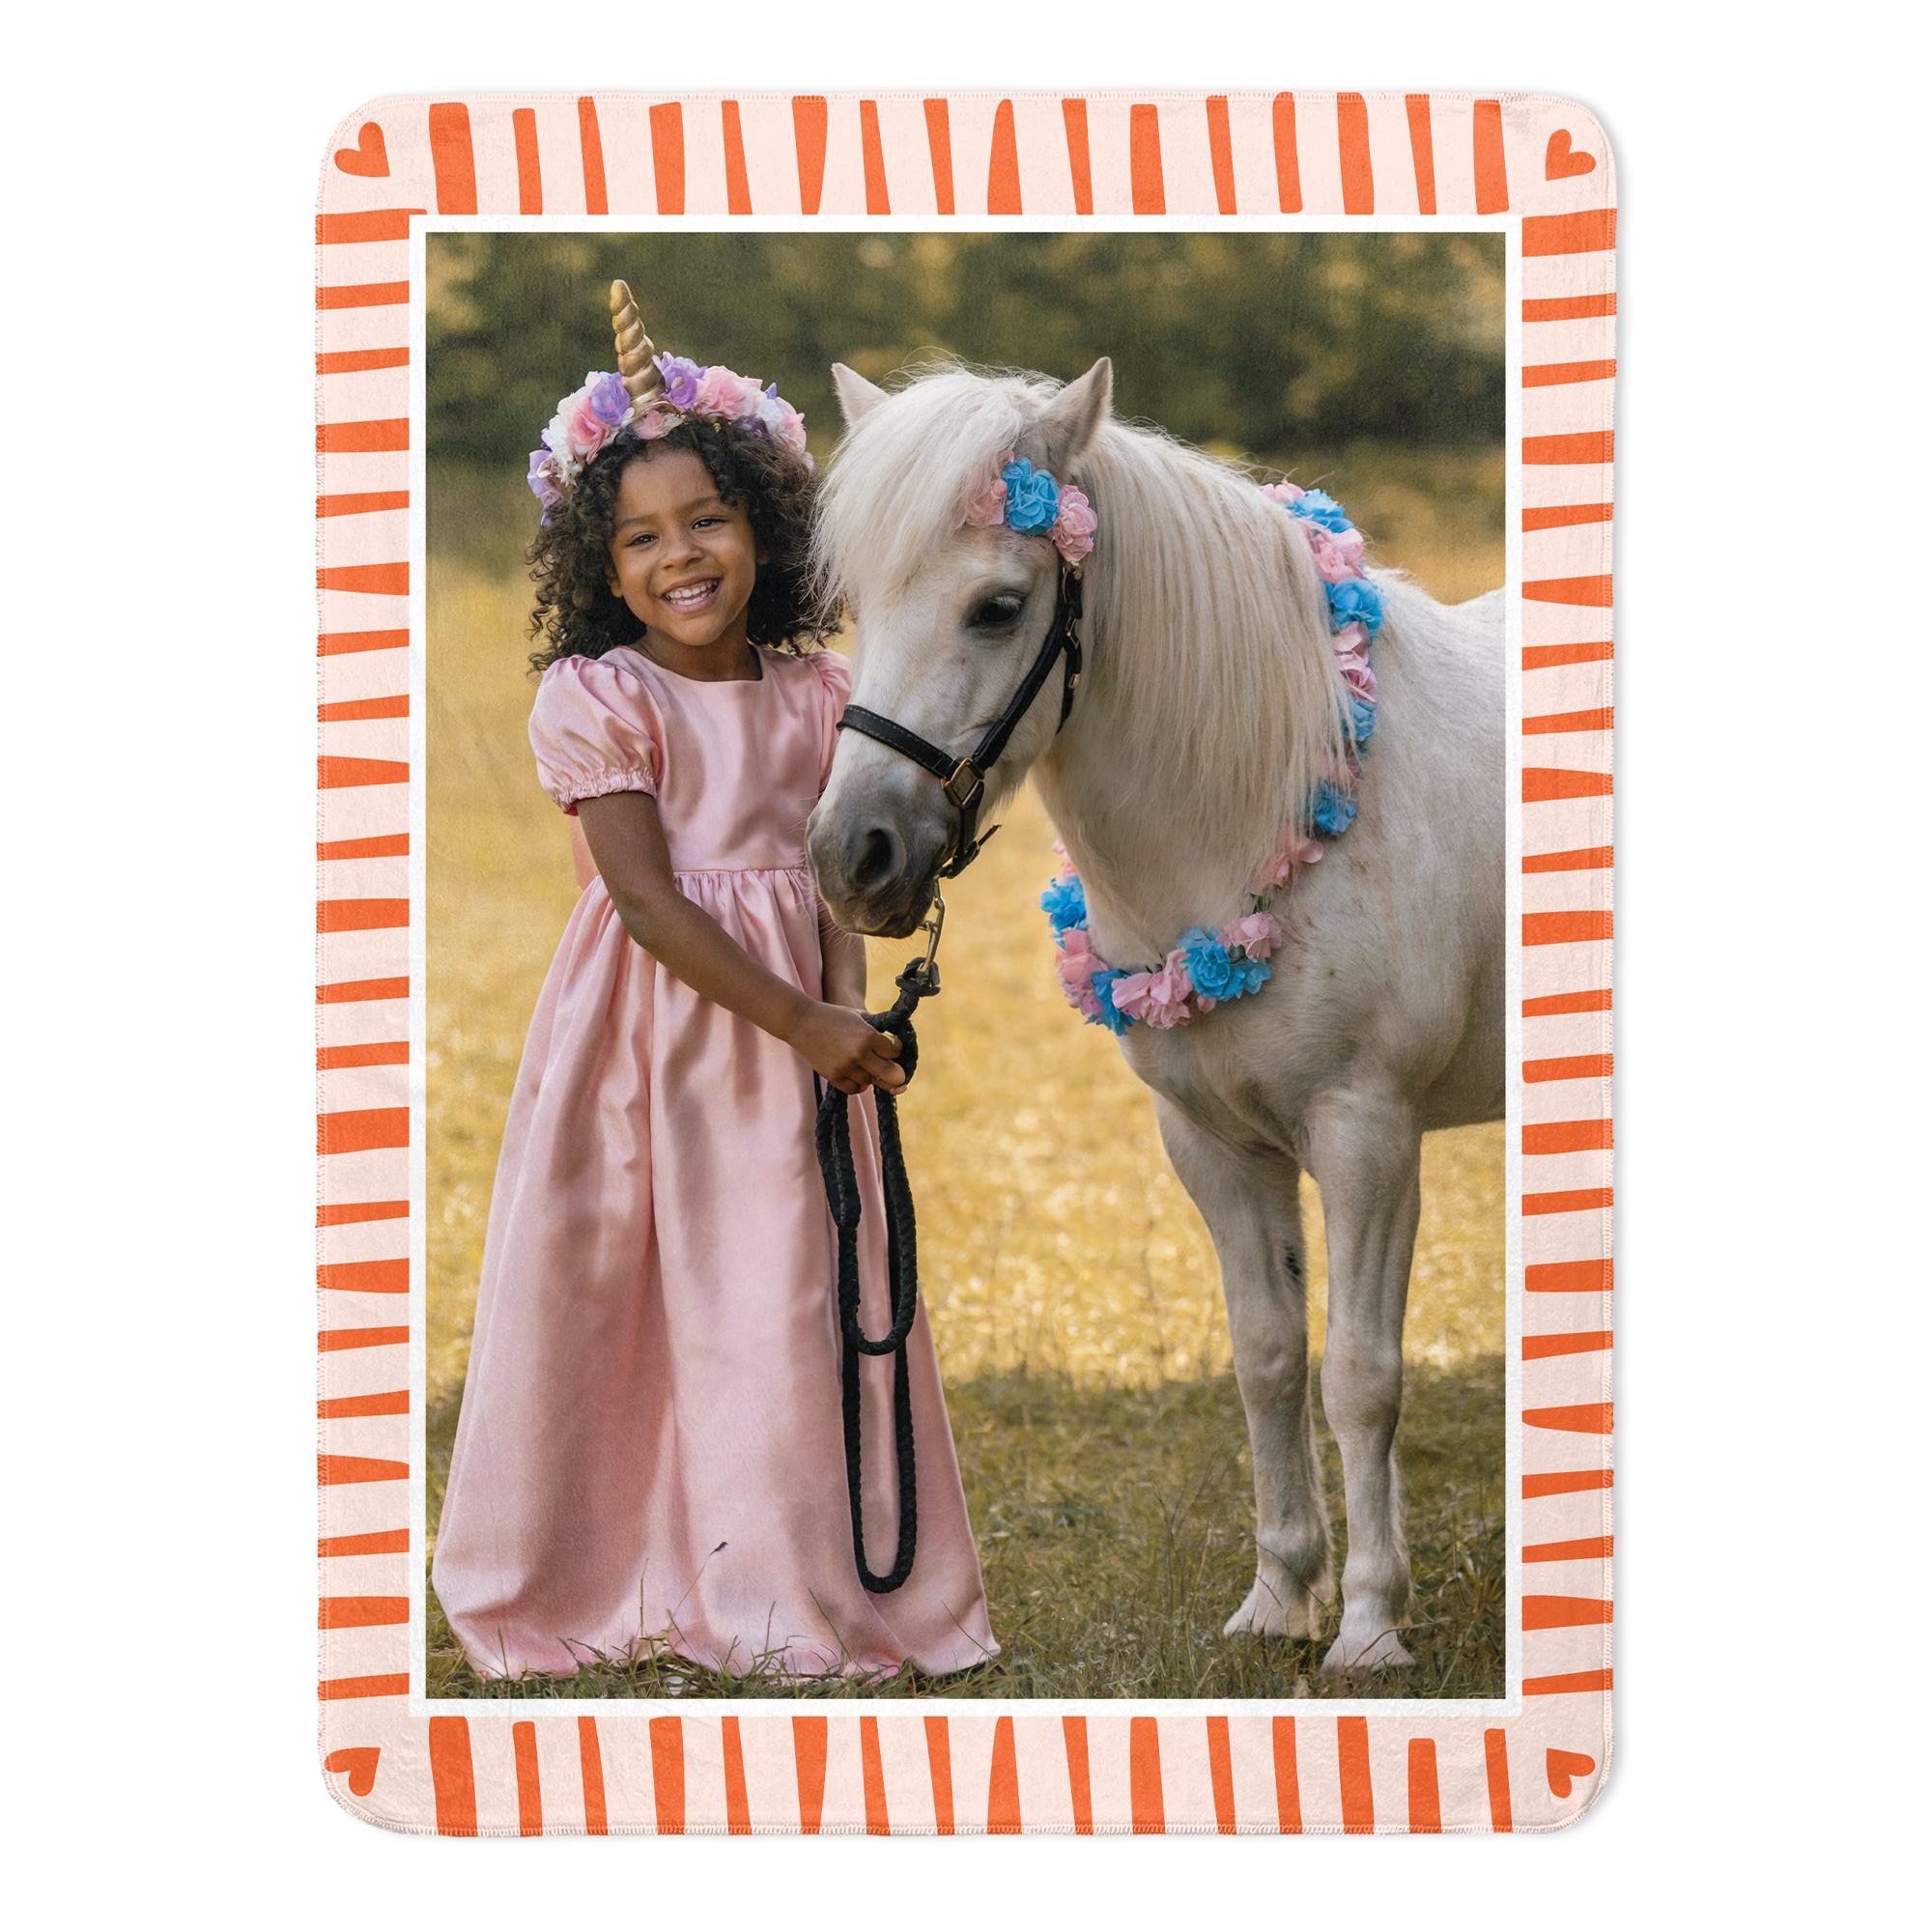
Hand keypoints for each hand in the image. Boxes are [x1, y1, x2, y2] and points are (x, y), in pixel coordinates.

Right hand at [788, 1001, 905, 1095]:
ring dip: (872, 1076)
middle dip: (896, 1073)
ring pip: (871, 1082)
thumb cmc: (832, 1016)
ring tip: (867, 1066)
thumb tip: (894, 1038)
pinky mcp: (833, 1077)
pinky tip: (857, 1075)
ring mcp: (845, 1067)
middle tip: (897, 1073)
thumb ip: (877, 1025)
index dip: (896, 1049)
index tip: (893, 1047)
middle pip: (890, 1073)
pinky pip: (855, 1089)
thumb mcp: (858, 1014)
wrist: (801, 1022)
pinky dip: (859, 1084)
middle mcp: (859, 1053)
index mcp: (867, 1035)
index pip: (895, 1051)